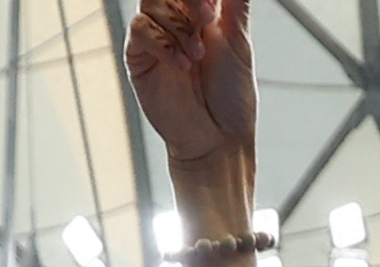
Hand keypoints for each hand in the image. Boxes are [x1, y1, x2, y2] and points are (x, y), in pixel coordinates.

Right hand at [122, 0, 255, 185]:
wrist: (217, 139)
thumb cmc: (231, 98)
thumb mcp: (240, 46)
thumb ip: (236, 9)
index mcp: (202, 14)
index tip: (214, 8)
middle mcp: (177, 22)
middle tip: (207, 18)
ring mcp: (156, 38)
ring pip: (151, 3)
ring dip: (178, 26)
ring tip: (196, 55)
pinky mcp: (139, 58)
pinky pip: (139, 31)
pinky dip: (162, 43)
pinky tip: (182, 64)